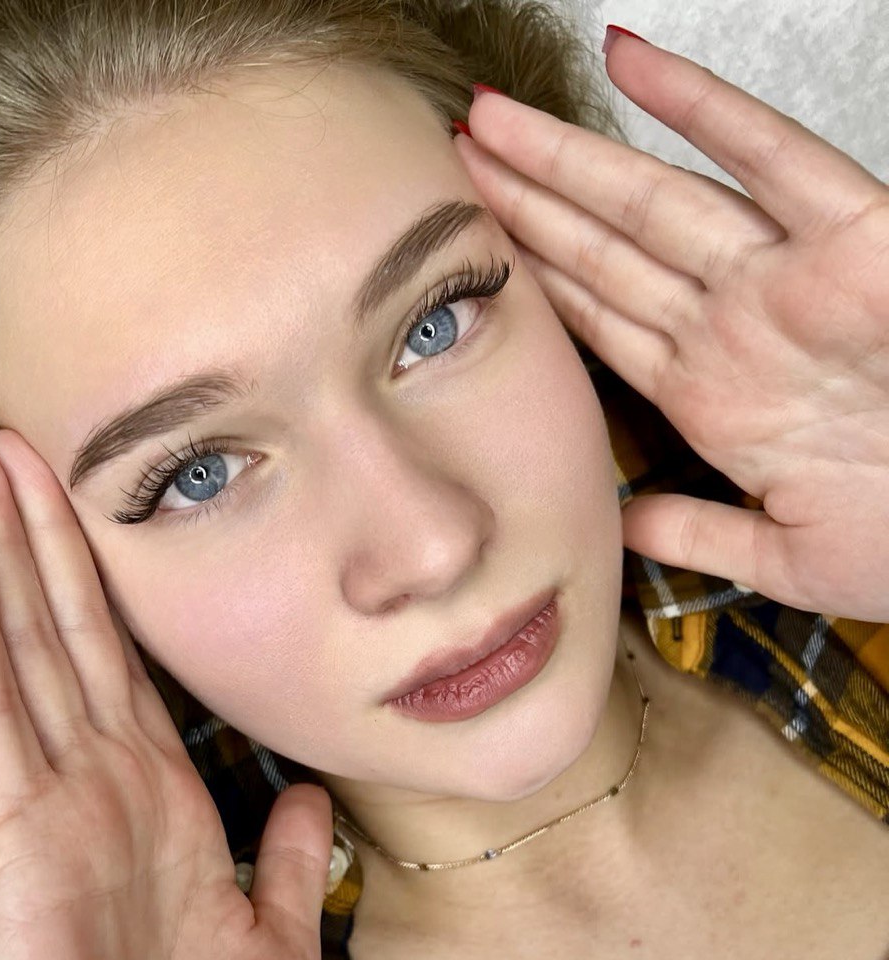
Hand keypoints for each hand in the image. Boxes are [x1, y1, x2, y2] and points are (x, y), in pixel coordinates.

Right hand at [0, 429, 333, 959]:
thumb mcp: (275, 946)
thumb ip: (288, 862)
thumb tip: (308, 793)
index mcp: (163, 803)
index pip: (131, 666)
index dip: (111, 585)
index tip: (95, 505)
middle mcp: (104, 787)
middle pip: (73, 634)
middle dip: (46, 536)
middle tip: (15, 441)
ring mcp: (55, 807)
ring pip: (30, 652)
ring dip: (7, 556)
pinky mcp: (20, 843)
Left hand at [455, 32, 888, 621]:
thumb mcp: (781, 554)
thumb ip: (697, 533)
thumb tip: (624, 525)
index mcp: (710, 391)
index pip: (596, 313)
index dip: (532, 271)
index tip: (472, 242)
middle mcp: (732, 323)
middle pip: (602, 247)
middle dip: (524, 200)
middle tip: (454, 156)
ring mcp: (782, 277)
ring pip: (651, 199)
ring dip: (566, 158)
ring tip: (491, 121)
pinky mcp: (851, 237)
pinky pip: (765, 154)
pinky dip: (699, 104)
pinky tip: (628, 62)